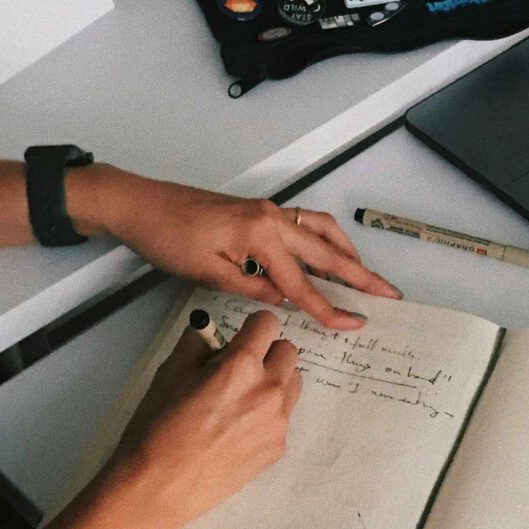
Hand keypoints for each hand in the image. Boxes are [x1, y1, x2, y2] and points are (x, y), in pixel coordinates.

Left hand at [73, 168, 399, 329]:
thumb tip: (284, 300)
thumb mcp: (209, 273)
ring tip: (366, 274)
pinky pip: (306, 222)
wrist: (141, 205)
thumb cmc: (168, 236)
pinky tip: (329, 251)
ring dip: (348, 253)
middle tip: (387, 293)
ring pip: (322, 231)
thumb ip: (253, 288)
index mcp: (261, 236)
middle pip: (327, 253)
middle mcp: (273, 218)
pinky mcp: (260, 210)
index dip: (330, 308)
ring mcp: (269, 210)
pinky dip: (326, 237)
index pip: (303, 283)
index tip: (353, 323)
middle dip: (360, 275)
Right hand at [103, 310, 300, 528]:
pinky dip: (268, 414)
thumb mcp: (169, 373)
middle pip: (289, 351)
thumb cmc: (157, 431)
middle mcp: (268, 390)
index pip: (268, 323)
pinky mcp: (278, 447)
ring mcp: (278, 422)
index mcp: (241, 366)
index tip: (240, 337)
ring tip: (241, 398)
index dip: (251, 328)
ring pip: (293, 383)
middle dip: (266, 353)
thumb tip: (209, 331)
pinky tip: (238, 429)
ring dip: (274, 381)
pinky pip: (284, 417)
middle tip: (239, 368)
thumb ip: (197, 344)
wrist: (158, 489)